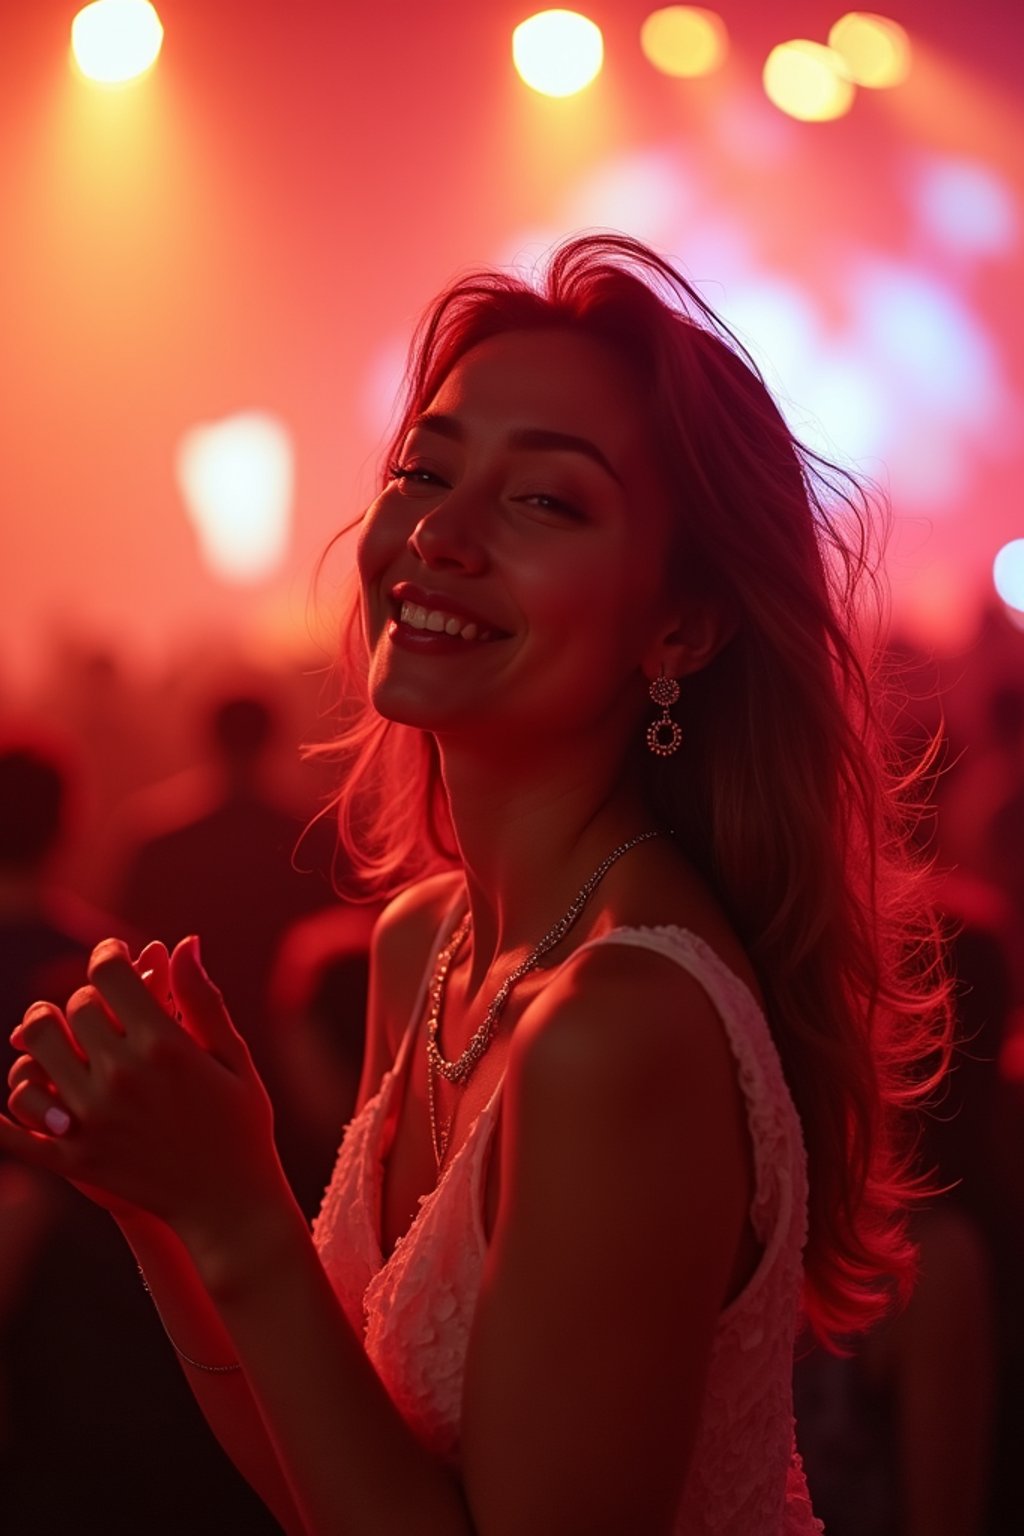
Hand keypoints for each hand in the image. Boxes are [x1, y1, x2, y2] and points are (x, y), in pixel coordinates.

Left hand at [2, 936, 288, 1254]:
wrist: (229, 1203)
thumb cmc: (240, 1123)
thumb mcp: (232, 1056)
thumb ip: (201, 999)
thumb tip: (183, 942)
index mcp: (164, 1045)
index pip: (111, 975)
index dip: (107, 954)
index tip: (113, 954)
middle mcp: (122, 1077)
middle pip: (75, 1008)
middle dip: (86, 996)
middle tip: (100, 1003)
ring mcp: (93, 1119)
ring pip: (37, 1053)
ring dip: (44, 1036)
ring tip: (59, 1035)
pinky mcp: (76, 1158)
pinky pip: (19, 1129)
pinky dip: (3, 1114)